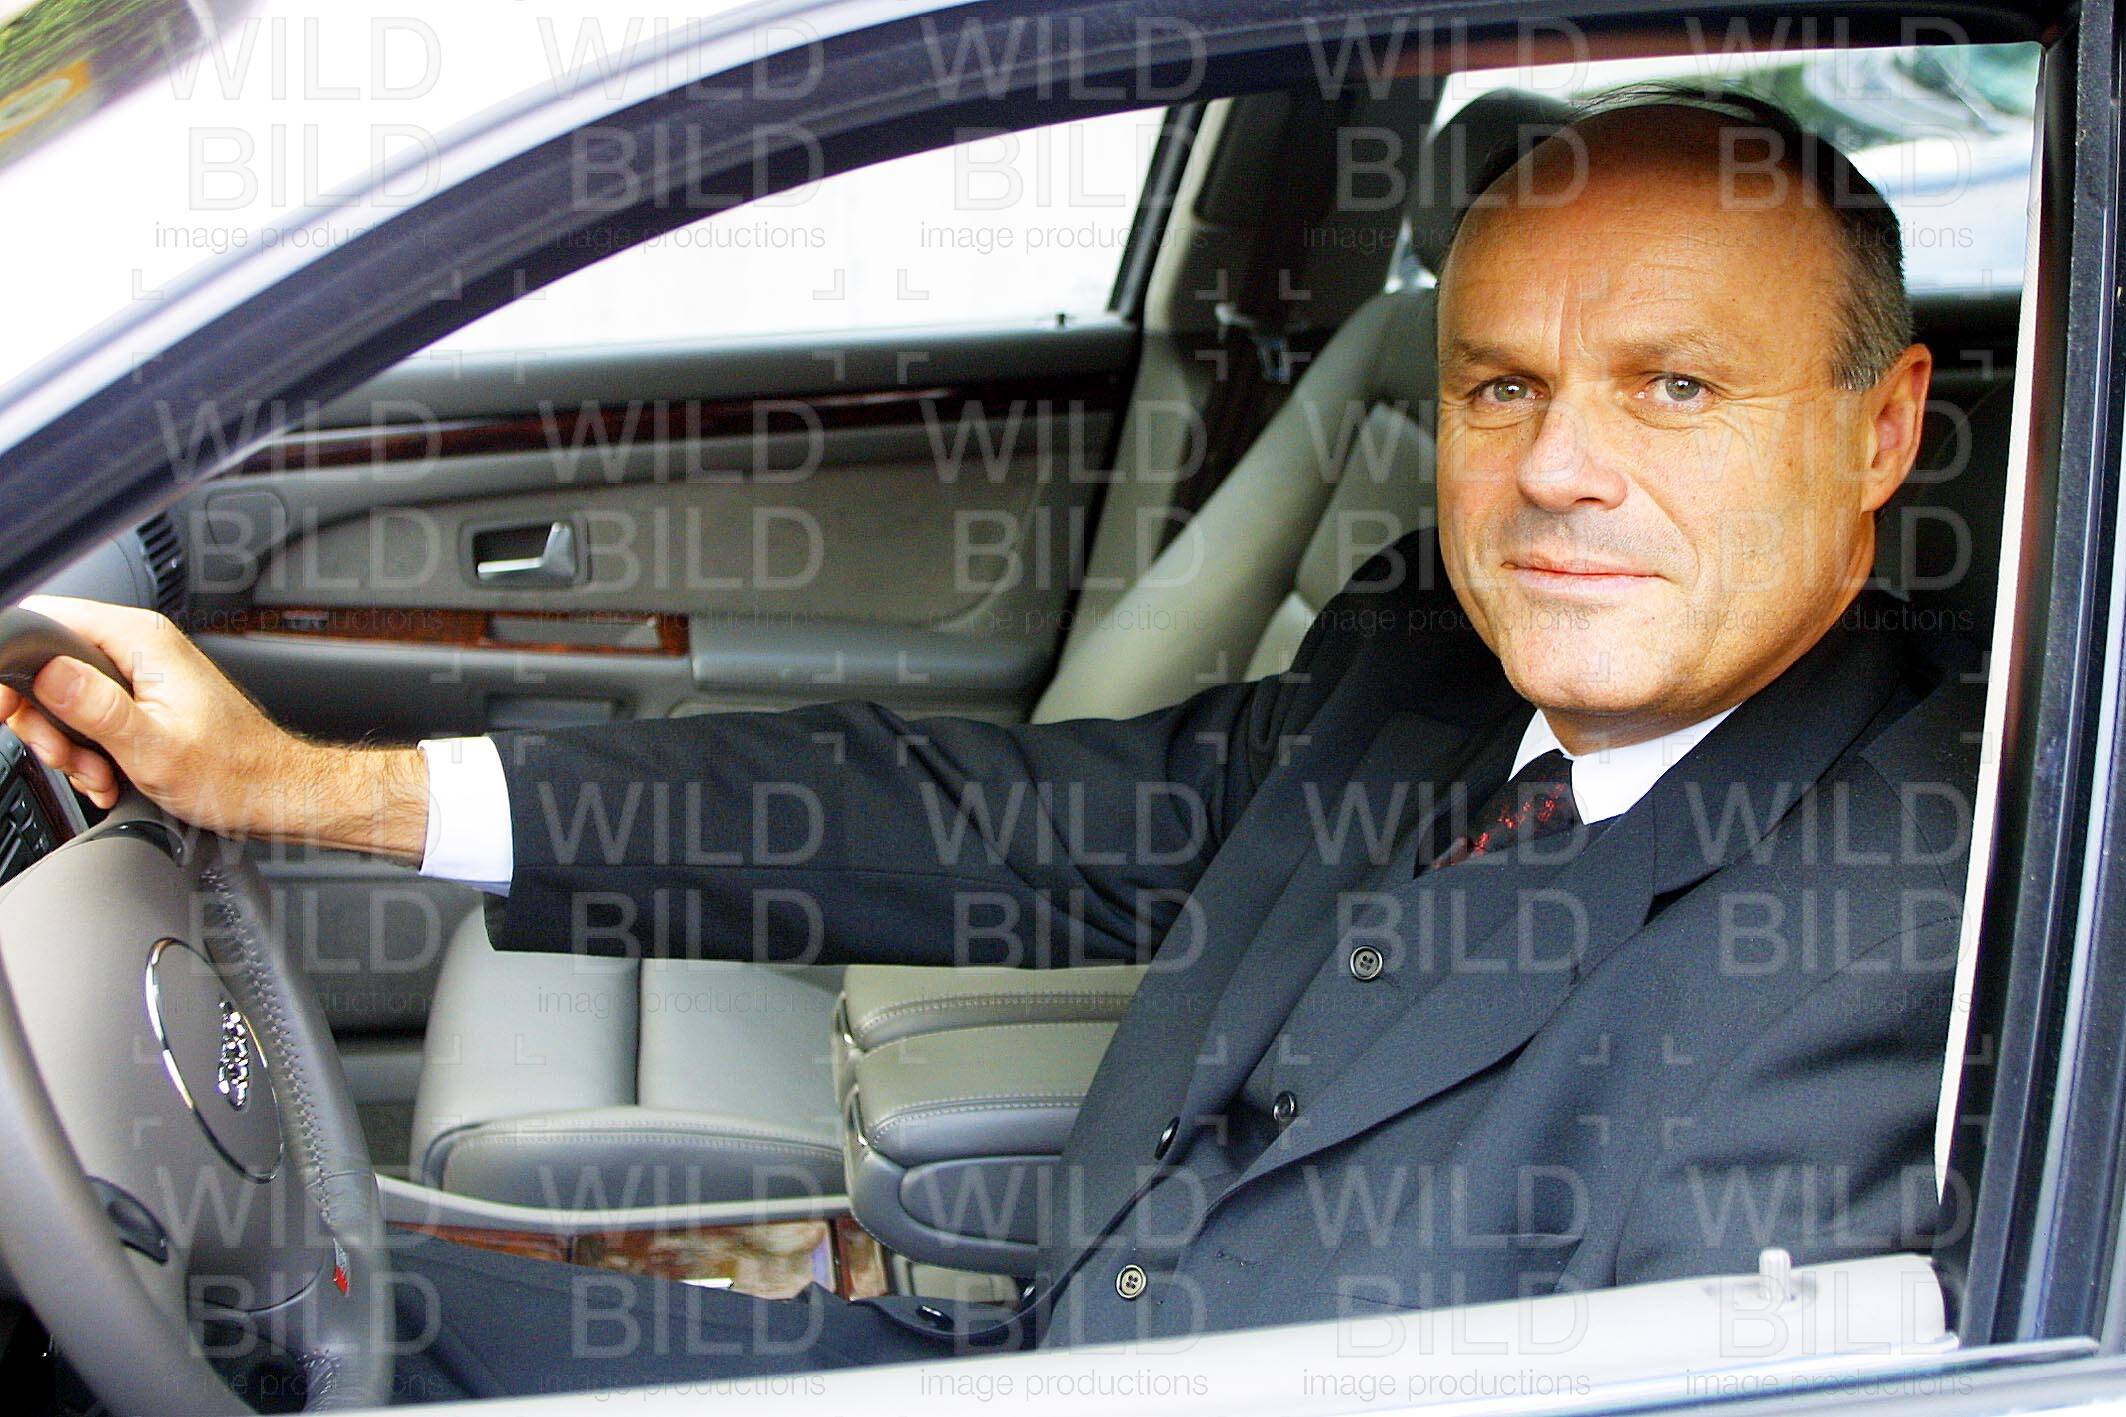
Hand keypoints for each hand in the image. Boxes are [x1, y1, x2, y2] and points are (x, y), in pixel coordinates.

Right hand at [0, 595, 428, 859]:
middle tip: (71, 755)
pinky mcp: (141, 702)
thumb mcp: (153, 746)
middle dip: (48, 721)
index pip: (47, 619)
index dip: (20, 664)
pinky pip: (89, 720)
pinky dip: (91, 754)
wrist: (272, 794)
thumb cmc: (233, 773)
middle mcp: (140, 648)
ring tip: (103, 773)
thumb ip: (95, 707)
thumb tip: (48, 672)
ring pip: (64, 700)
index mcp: (142, 640)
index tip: (15, 708)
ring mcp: (140, 675)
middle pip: (47, 666)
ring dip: (71, 747)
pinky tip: (112, 776)